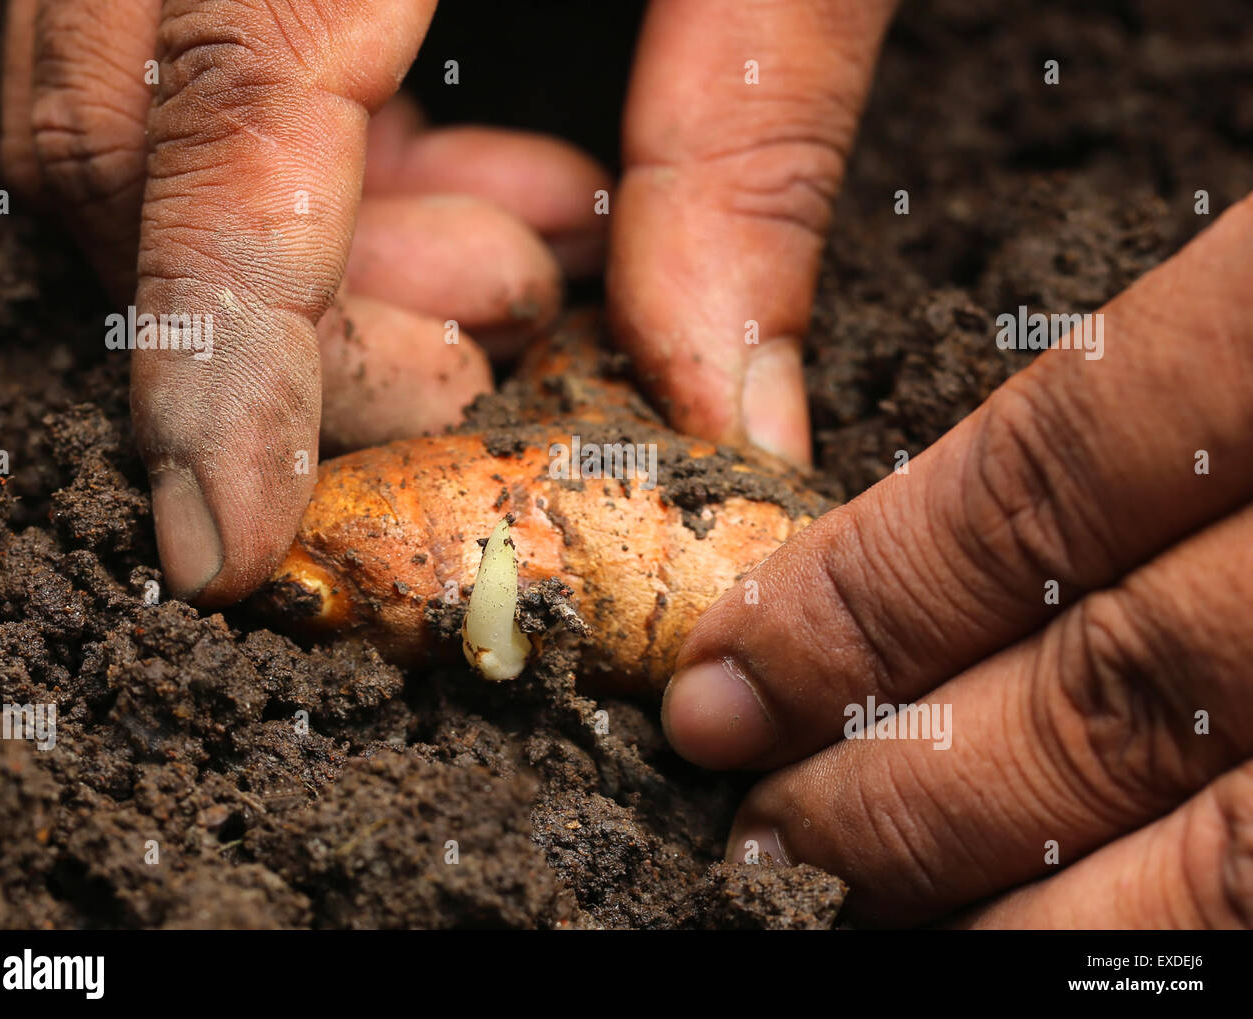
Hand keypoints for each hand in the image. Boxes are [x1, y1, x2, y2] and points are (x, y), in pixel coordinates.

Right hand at [0, 0, 898, 607]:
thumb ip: (752, 149)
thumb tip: (725, 410)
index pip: (221, 120)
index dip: (219, 360)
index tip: (228, 544)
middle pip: (126, 144)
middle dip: (292, 334)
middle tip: (486, 361)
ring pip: (128, 112)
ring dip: (315, 265)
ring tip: (518, 259)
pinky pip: (188, 55)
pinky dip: (321, 179)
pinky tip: (475, 170)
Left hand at [663, 195, 1252, 927]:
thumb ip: (806, 111)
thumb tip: (707, 373)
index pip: (1057, 490)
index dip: (868, 618)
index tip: (729, 696)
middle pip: (1168, 691)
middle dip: (943, 796)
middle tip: (786, 853)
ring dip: (1098, 907)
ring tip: (914, 928)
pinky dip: (1246, 890)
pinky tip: (1125, 909)